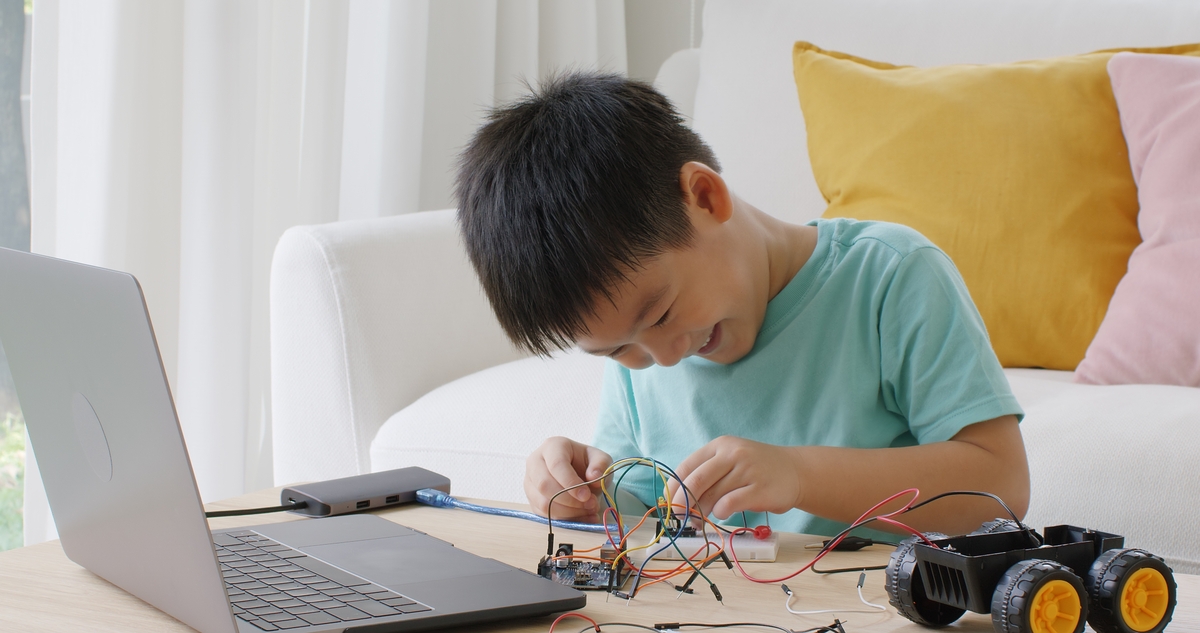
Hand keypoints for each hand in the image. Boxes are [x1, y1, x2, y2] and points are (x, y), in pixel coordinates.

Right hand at [524, 437, 612, 521]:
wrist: (577, 472)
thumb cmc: (586, 463)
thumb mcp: (600, 458)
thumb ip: (601, 465)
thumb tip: (594, 477)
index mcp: (552, 446)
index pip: (556, 465)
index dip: (570, 483)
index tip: (587, 495)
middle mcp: (535, 462)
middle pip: (544, 484)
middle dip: (569, 500)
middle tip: (590, 504)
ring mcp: (530, 482)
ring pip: (543, 502)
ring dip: (568, 512)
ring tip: (588, 510)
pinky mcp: (532, 500)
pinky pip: (544, 515)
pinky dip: (565, 520)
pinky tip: (582, 517)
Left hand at [669, 436, 802, 520]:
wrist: (796, 471)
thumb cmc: (757, 470)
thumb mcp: (731, 461)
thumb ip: (708, 475)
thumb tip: (679, 500)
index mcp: (720, 446)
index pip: (687, 466)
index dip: (674, 488)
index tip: (668, 504)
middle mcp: (733, 454)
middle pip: (697, 481)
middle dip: (683, 503)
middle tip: (680, 517)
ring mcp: (747, 470)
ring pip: (712, 495)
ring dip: (703, 511)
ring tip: (703, 518)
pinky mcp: (760, 489)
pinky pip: (730, 504)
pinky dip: (721, 513)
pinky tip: (724, 513)